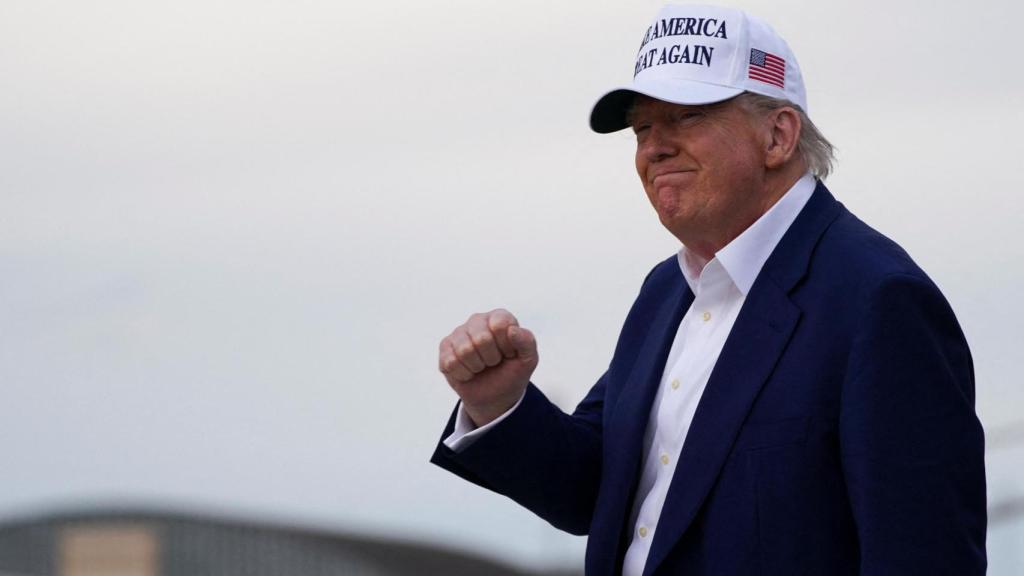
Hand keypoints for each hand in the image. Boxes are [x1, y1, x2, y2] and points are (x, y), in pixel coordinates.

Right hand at [438, 309, 538, 427]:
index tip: (508, 354)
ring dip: (476, 367)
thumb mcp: (528, 360)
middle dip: (491, 359)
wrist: (495, 396)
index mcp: (499, 317)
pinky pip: (450, 362)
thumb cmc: (512, 373)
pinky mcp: (445, 347)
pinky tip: (469, 372)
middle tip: (493, 362)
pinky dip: (463, 374)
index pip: (499, 325)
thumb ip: (527, 342)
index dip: (505, 345)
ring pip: (464, 350)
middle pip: (481, 338)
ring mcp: (459, 333)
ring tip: (481, 367)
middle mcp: (478, 320)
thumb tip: (512, 330)